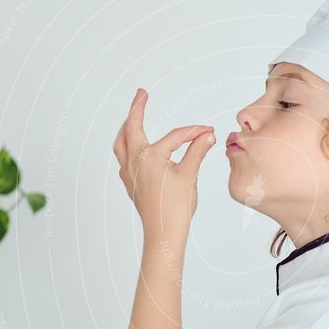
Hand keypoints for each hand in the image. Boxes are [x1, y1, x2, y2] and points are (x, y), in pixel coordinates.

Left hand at [113, 88, 215, 238]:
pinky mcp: (130, 184)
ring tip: (131, 116)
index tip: (207, 131)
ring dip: (125, 127)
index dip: (193, 132)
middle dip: (136, 109)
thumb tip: (207, 136)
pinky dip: (126, 147)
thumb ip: (197, 151)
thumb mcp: (190, 175)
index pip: (174, 136)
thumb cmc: (175, 208)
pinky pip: (122, 159)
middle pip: (130, 127)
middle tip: (141, 94)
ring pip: (120, 142)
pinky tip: (132, 148)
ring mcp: (128, 173)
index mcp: (150, 157)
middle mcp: (134, 162)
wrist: (163, 233)